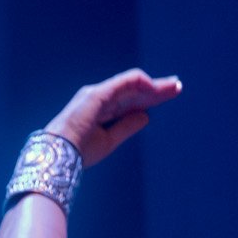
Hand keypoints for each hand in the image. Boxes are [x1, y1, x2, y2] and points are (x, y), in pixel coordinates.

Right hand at [44, 68, 182, 167]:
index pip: (131, 100)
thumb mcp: (111, 139)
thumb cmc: (79, 151)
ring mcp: (99, 94)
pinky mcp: (99, 94)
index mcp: (102, 108)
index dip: (150, 98)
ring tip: (173, 86)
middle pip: (134, 90)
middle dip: (157, 89)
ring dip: (154, 85)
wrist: (60, 155)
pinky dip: (142, 83)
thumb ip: (127, 126)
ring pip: (132, 84)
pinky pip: (125, 82)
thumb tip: (145, 116)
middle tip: (177, 87)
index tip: (169, 96)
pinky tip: (156, 88)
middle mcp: (101, 97)